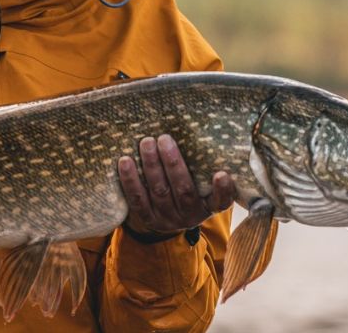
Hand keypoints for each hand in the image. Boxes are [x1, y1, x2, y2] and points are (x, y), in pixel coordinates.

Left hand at [118, 135, 236, 237]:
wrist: (169, 216)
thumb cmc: (190, 188)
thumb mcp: (203, 183)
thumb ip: (205, 165)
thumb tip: (202, 128)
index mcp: (209, 206)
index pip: (222, 201)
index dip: (223, 190)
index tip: (221, 174)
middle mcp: (190, 215)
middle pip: (183, 190)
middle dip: (173, 163)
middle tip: (164, 138)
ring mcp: (168, 219)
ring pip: (158, 192)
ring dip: (151, 166)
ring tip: (146, 142)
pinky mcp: (148, 219)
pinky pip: (137, 200)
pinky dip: (130, 180)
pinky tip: (125, 161)